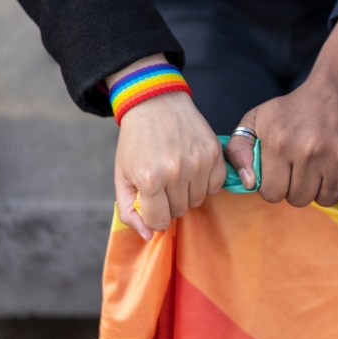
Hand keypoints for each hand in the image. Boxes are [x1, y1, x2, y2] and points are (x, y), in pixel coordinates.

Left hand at [110, 56, 224, 239]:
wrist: (155, 103)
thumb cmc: (136, 142)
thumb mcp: (122, 176)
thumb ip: (129, 210)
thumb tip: (148, 236)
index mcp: (150, 179)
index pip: (160, 222)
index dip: (155, 215)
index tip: (153, 201)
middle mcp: (176, 172)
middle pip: (180, 212)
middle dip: (170, 202)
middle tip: (163, 181)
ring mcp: (198, 162)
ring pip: (198, 200)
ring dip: (188, 192)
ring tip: (177, 172)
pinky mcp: (214, 153)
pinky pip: (215, 186)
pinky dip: (205, 181)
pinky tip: (193, 167)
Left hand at [224, 79, 337, 205]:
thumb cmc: (296, 107)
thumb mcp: (258, 119)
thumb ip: (238, 150)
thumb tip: (248, 182)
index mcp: (280, 143)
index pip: (272, 194)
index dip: (276, 185)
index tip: (284, 171)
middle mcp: (310, 151)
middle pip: (300, 199)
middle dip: (300, 187)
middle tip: (306, 166)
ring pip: (326, 200)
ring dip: (323, 187)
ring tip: (324, 163)